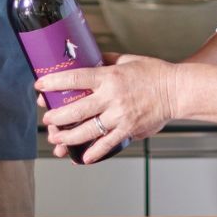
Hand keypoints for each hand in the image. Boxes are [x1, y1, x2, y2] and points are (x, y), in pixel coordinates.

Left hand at [39, 54, 176, 163]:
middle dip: (56, 117)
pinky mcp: (129, 129)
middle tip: (47, 119)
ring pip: (88, 130)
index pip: (75, 78)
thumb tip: (87, 58)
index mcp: (109, 76)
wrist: (176, 90)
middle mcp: (112, 97)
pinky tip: (83, 157)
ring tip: (56, 140)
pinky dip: (94, 152)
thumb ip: (105, 60)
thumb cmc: (153, 73)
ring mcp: (120, 115)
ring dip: (68, 137)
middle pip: (76, 110)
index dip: (54, 83)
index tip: (40, 86)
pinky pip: (107, 144)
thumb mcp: (127, 60)